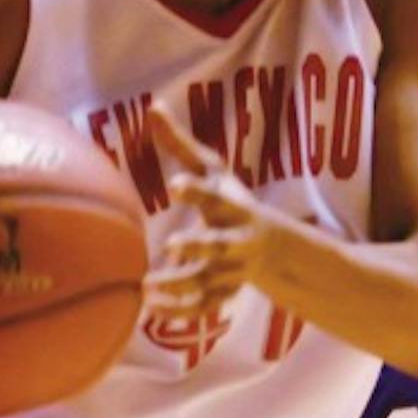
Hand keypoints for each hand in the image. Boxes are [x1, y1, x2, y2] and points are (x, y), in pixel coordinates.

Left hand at [146, 111, 277, 316]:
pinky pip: (201, 308)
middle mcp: (234, 240)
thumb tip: (152, 105)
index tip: (174, 188)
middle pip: (217, 246)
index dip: (196, 192)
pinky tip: (149, 310)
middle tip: (172, 247)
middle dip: (198, 247)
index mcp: (231, 206)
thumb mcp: (213, 170)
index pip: (214, 197)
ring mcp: (230, 271)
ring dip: (180, 286)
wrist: (270, 247)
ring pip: (207, 282)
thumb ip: (182, 144)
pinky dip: (178, 312)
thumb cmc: (231, 201)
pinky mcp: (223, 294)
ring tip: (147, 286)